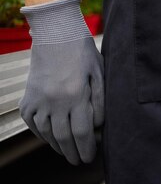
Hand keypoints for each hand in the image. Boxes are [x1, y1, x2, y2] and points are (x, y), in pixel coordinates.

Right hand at [19, 0, 103, 164]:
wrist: (55, 34)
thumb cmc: (83, 52)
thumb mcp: (99, 73)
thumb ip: (99, 101)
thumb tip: (97, 126)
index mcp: (75, 94)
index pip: (82, 131)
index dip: (87, 147)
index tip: (90, 156)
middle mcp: (54, 100)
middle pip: (64, 137)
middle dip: (73, 152)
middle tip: (79, 161)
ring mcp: (38, 100)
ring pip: (47, 133)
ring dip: (57, 146)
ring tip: (67, 152)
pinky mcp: (27, 99)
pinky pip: (33, 123)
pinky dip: (42, 134)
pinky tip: (51, 139)